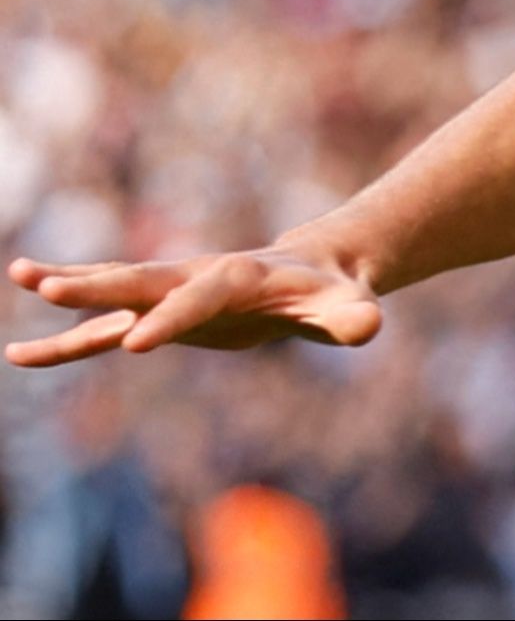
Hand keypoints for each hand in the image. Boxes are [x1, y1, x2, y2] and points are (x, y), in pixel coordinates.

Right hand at [5, 247, 382, 368]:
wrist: (315, 272)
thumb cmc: (331, 292)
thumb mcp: (349, 307)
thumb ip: (353, 318)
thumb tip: (368, 328)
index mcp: (239, 277)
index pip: (201, 298)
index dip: (172, 319)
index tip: (136, 345)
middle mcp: (196, 277)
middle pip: (142, 280)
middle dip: (98, 285)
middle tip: (45, 286)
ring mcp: (172, 293)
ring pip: (113, 292)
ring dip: (69, 287)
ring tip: (18, 276)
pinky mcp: (158, 315)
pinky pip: (103, 327)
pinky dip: (64, 337)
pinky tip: (20, 354)